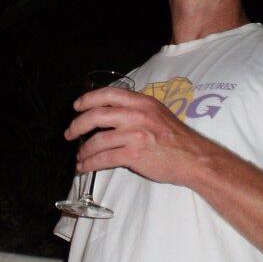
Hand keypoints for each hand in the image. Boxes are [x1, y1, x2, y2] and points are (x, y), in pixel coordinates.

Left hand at [64, 87, 211, 185]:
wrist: (194, 158)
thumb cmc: (176, 138)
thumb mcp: (158, 114)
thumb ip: (136, 111)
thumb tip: (111, 114)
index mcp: (142, 102)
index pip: (109, 94)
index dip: (88, 99)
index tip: (77, 106)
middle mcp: (137, 114)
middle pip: (97, 115)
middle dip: (78, 124)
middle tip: (69, 133)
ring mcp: (135, 134)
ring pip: (97, 140)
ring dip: (83, 149)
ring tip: (79, 156)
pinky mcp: (134, 154)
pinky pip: (104, 158)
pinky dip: (90, 164)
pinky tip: (84, 167)